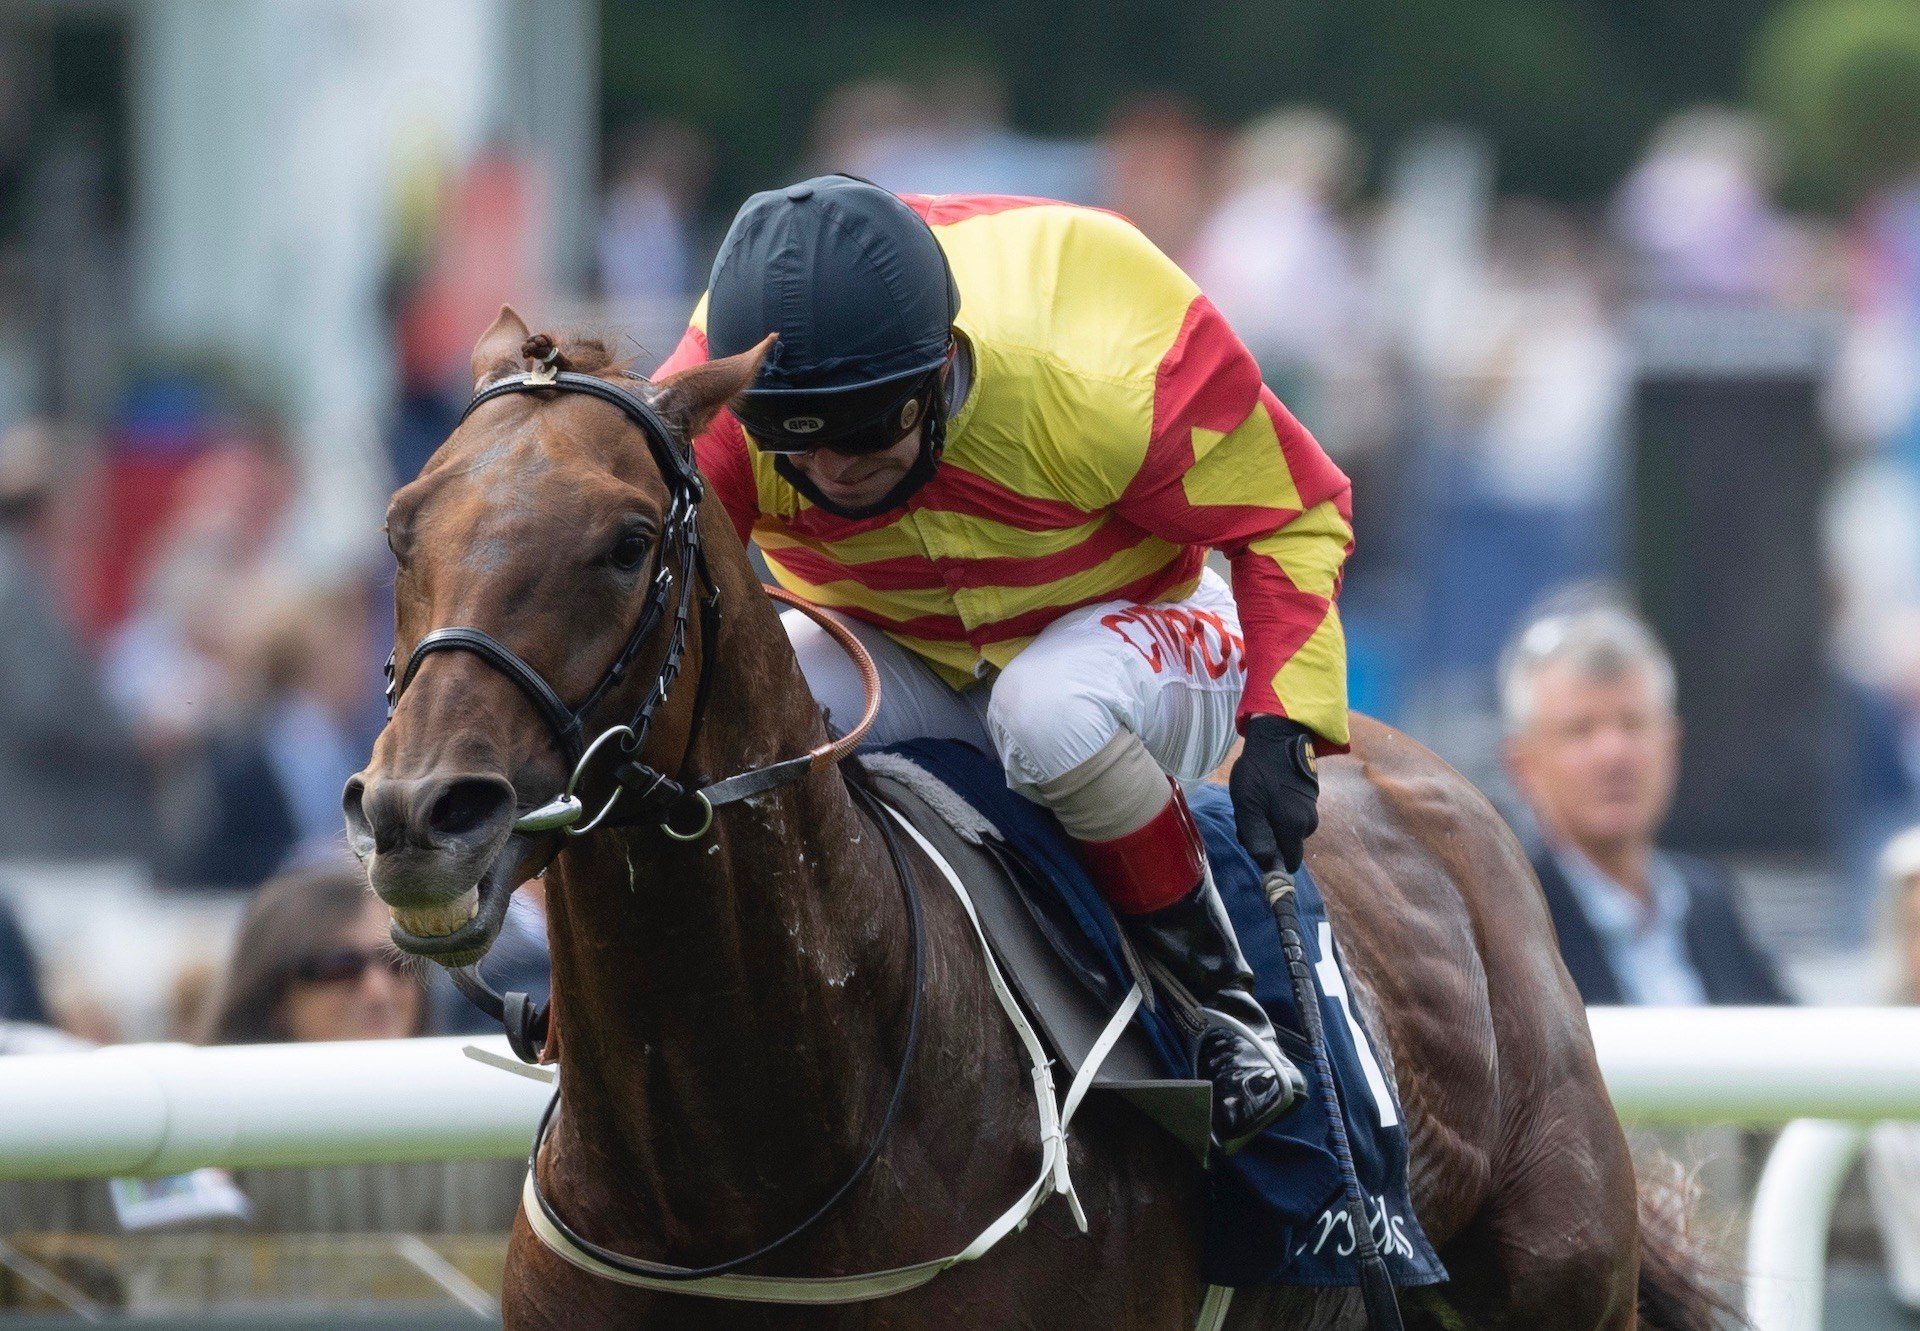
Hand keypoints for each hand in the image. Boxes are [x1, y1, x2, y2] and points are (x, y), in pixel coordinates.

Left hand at [1229, 715, 1319, 872]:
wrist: (1279, 737)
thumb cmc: (1259, 771)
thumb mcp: (1248, 805)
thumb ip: (1257, 838)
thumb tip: (1268, 865)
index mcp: (1295, 827)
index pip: (1289, 863)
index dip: (1271, 859)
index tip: (1255, 841)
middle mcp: (1309, 823)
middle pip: (1285, 846)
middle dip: (1267, 837)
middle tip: (1250, 813)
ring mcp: (1311, 810)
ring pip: (1287, 831)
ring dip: (1270, 823)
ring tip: (1257, 799)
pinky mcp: (1309, 799)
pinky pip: (1291, 817)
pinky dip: (1277, 811)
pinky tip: (1267, 793)